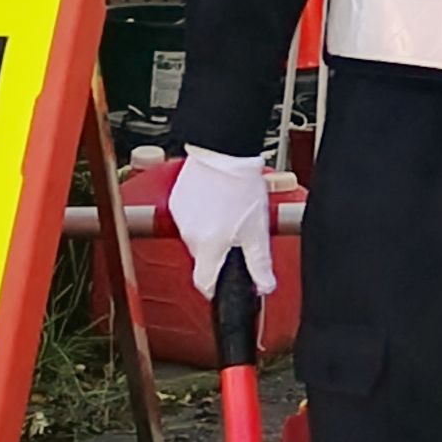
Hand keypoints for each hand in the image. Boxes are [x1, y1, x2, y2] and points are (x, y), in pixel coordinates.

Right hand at [167, 146, 274, 296]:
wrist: (223, 153)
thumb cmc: (241, 186)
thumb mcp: (258, 230)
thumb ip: (259, 262)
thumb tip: (265, 286)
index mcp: (209, 246)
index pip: (204, 284)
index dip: (215, 289)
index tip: (224, 285)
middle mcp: (190, 236)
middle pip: (203, 258)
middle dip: (219, 252)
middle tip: (238, 235)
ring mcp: (181, 218)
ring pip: (197, 238)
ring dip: (211, 233)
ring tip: (228, 213)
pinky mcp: (177, 202)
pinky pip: (190, 219)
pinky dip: (202, 217)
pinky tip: (217, 202)